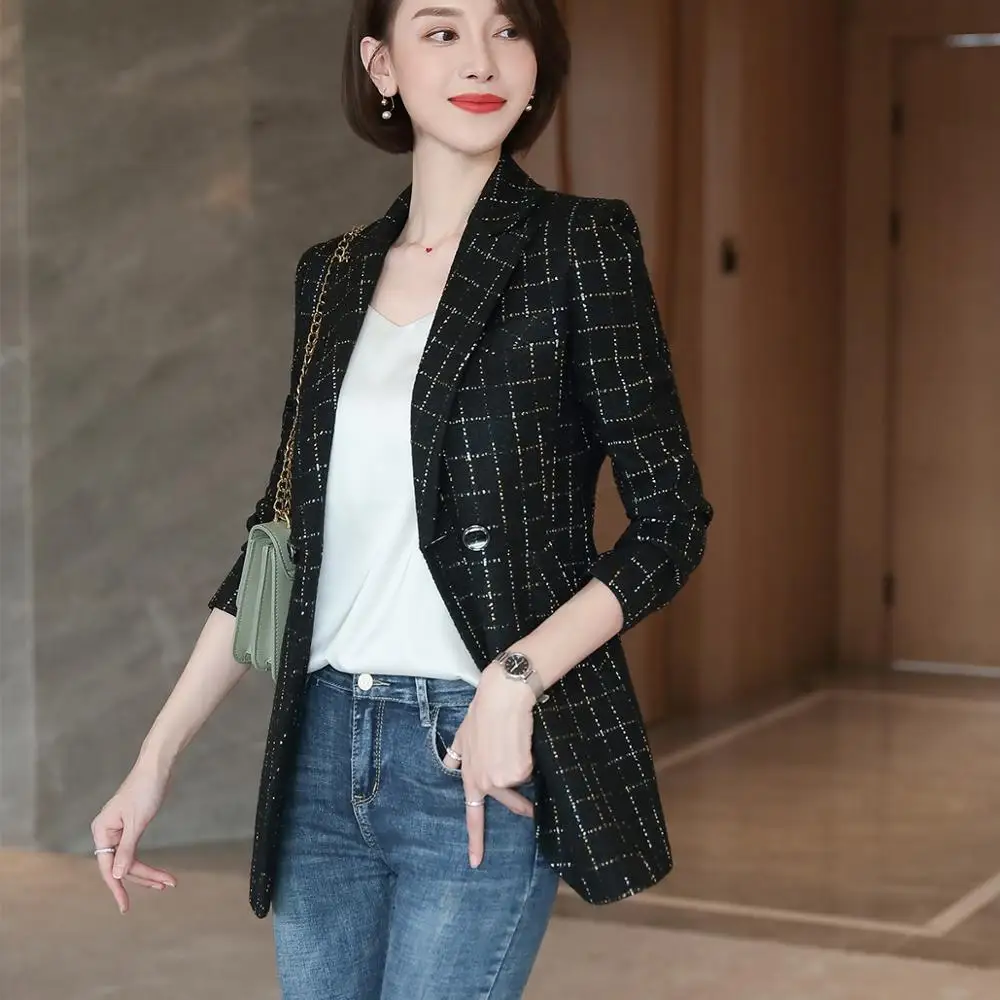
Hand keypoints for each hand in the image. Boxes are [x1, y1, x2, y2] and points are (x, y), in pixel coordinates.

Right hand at [90, 759, 175, 913]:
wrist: (157, 766)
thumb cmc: (145, 790)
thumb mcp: (137, 822)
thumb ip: (126, 850)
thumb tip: (117, 875)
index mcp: (101, 830)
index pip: (107, 867)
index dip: (117, 888)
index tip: (125, 907)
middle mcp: (106, 832)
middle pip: (121, 865)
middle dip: (143, 877)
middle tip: (165, 885)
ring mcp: (118, 831)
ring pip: (130, 860)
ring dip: (147, 871)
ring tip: (167, 882)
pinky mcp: (130, 827)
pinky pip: (134, 851)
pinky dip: (146, 861)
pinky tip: (156, 872)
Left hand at [443, 661, 537, 867]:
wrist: (501, 699)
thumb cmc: (482, 714)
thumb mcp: (462, 736)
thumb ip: (456, 755)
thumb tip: (448, 765)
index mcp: (470, 778)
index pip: (472, 815)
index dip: (475, 840)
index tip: (475, 862)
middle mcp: (485, 783)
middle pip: (509, 800)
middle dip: (521, 802)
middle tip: (526, 791)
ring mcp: (503, 780)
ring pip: (522, 782)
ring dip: (522, 766)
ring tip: (515, 744)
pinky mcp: (520, 772)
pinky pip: (531, 770)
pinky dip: (530, 758)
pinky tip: (521, 740)